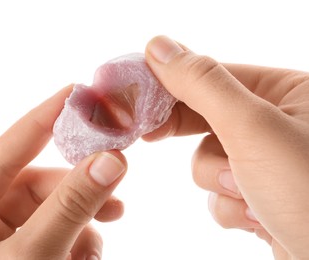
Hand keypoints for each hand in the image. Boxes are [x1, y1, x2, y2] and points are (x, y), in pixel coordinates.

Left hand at [0, 86, 126, 259]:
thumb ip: (68, 207)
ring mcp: (2, 249)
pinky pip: (57, 239)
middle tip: (114, 175)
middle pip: (34, 186)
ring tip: (101, 237)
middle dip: (76, 185)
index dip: (38, 121)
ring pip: (51, 214)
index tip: (73, 93)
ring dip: (83, 221)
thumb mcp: (31, 256)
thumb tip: (110, 160)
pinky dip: (79, 243)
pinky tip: (88, 257)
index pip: (0, 155)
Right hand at [144, 36, 308, 258]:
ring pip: (209, 160)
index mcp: (290, 92)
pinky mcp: (260, 196)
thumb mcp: (251, 127)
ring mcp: (269, 163)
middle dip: (198, 139)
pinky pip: (221, 192)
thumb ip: (202, 85)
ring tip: (251, 197)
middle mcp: (280, 124)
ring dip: (219, 181)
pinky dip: (230, 207)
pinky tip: (258, 219)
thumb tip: (159, 47)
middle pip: (208, 118)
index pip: (215, 75)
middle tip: (150, 134)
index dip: (173, 84)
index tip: (137, 97)